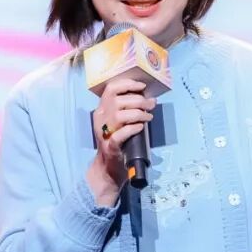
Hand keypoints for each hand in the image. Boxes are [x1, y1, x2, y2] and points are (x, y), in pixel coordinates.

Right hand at [87, 78, 154, 200]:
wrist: (109, 167)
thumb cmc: (118, 140)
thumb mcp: (119, 121)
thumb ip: (128, 108)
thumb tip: (148, 97)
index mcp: (102, 110)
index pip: (110, 89)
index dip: (127, 84)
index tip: (142, 86)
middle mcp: (100, 119)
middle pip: (117, 101)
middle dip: (139, 100)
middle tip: (151, 104)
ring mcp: (104, 133)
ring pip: (118, 115)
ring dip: (138, 113)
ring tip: (148, 116)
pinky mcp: (110, 147)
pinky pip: (119, 135)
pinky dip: (132, 129)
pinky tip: (141, 127)